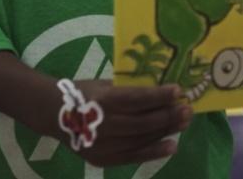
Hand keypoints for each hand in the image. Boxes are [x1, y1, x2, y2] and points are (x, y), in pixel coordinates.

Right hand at [62, 80, 190, 167]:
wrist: (54, 115)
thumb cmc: (83, 93)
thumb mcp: (104, 84)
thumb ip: (128, 90)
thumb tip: (158, 91)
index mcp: (105, 100)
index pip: (138, 99)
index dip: (160, 96)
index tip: (178, 91)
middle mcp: (106, 123)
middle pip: (144, 122)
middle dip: (169, 115)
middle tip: (187, 109)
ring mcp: (105, 144)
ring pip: (142, 139)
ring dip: (166, 131)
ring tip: (183, 123)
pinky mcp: (104, 158)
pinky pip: (134, 156)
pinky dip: (154, 152)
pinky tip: (171, 145)